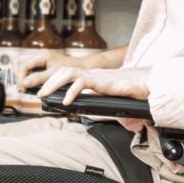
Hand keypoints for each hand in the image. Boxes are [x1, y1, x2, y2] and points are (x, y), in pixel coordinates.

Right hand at [18, 49, 84, 90]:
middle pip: (18, 62)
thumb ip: (38, 78)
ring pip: (20, 64)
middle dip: (18, 75)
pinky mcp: (39, 62)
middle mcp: (39, 54)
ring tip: (24, 86)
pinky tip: (29, 83)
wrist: (79, 67)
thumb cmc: (70, 69)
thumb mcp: (53, 75)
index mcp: (42, 55)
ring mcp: (38, 57)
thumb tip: (24, 83)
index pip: (23, 65)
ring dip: (20, 75)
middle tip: (22, 88)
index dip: (20, 78)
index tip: (23, 88)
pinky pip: (26, 66)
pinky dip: (25, 75)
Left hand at [36, 65, 150, 104]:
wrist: (144, 84)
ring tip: (45, 95)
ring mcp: (95, 75)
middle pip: (63, 71)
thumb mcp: (106, 98)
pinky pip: (83, 82)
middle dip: (48, 82)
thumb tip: (82, 111)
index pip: (67, 74)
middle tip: (38, 94)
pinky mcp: (101, 80)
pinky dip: (72, 91)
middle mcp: (91, 73)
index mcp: (90, 76)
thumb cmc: (128, 91)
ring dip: (54, 84)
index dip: (53, 81)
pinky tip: (66, 102)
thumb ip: (94, 101)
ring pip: (68, 73)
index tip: (44, 91)